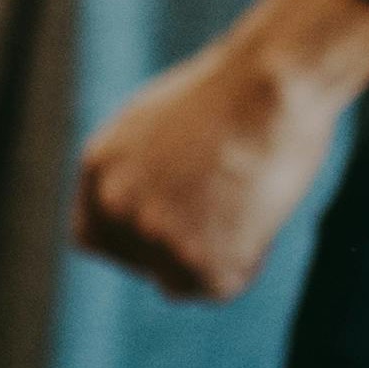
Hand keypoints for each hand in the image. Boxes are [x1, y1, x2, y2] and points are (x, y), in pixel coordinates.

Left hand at [72, 0, 368, 298]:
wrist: (271, 81)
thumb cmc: (237, 90)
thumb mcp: (161, 122)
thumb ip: (141, 169)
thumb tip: (153, 202)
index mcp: (98, 168)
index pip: (97, 237)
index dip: (135, 244)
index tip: (174, 235)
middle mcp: (113, 205)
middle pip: (141, 263)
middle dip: (181, 251)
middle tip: (226, 217)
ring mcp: (153, 235)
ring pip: (182, 280)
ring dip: (217, 256)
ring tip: (249, 203)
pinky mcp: (197, 259)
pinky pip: (221, 286)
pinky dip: (248, 261)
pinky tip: (261, 213)